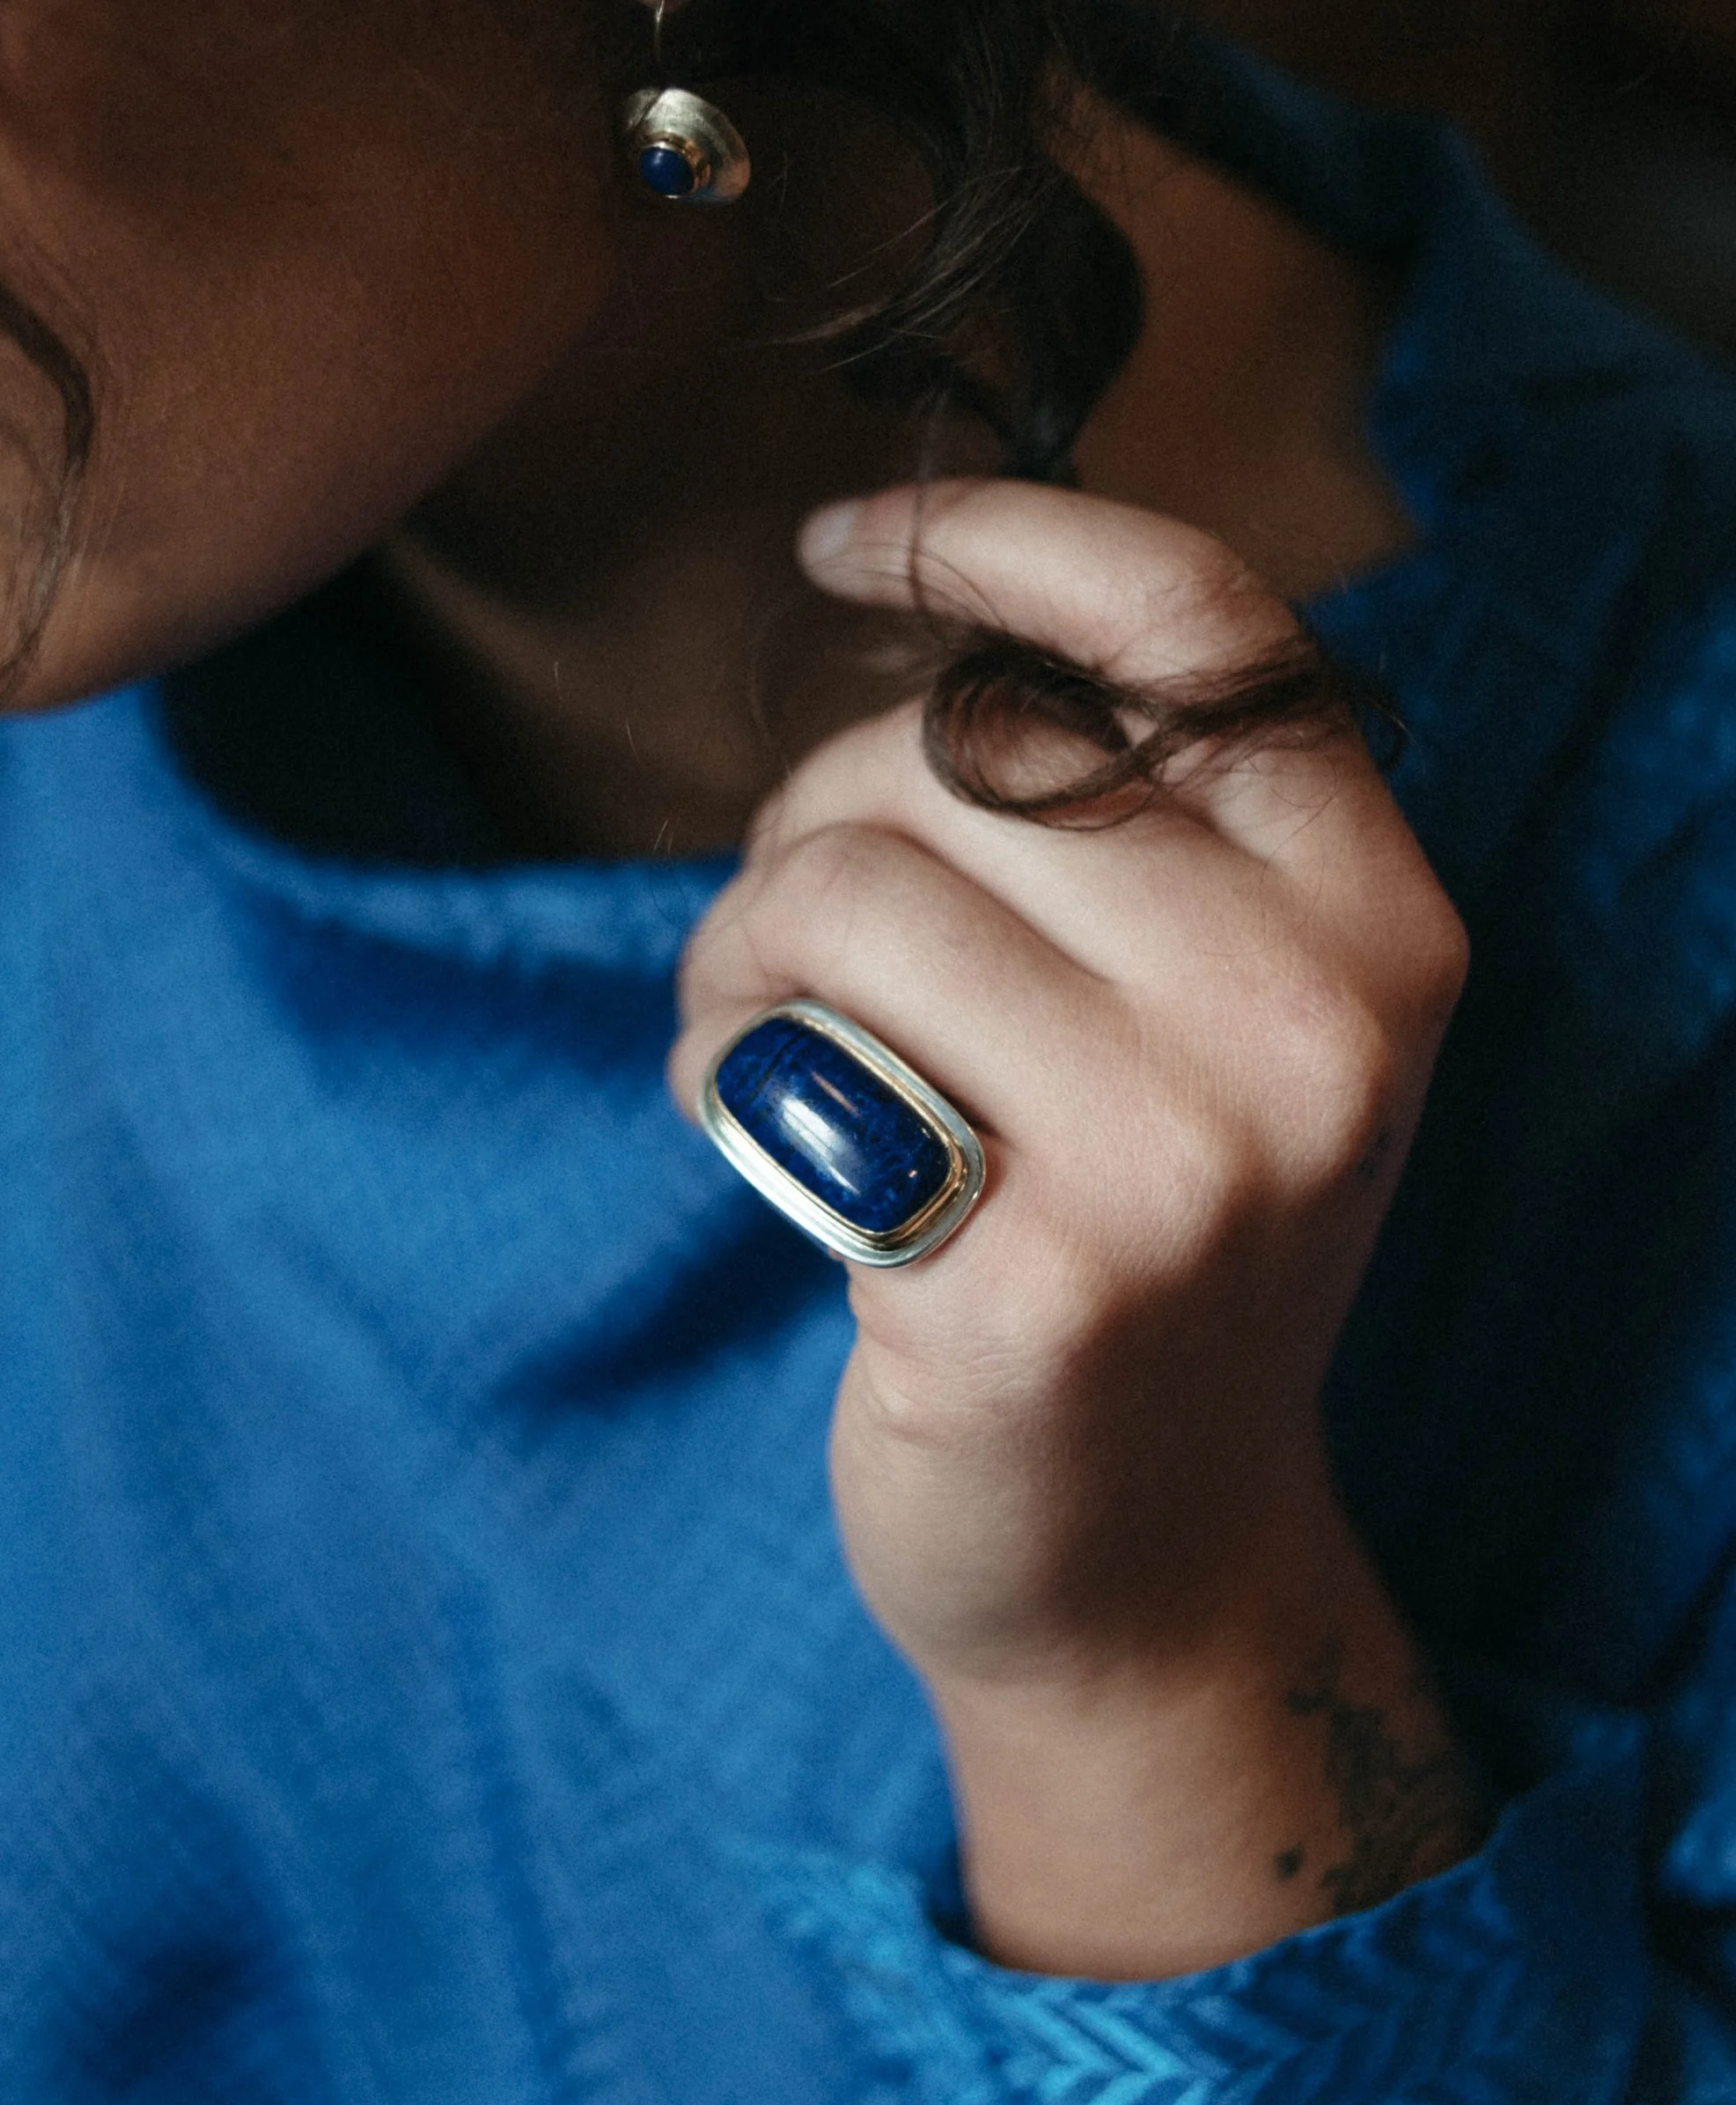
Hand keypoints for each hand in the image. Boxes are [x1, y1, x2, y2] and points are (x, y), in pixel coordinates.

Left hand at [669, 480, 1481, 1975]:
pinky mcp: (1031, 1285)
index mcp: (1380, 921)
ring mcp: (1188, 1163)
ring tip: (755, 1037)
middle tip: (784, 940)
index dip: (996, 537)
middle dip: (810, 814)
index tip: (842, 546)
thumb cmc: (1139, 1247)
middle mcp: (1316, 1024)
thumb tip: (919, 621)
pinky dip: (723, 1058)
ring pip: (847, 874)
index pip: (1197, 621)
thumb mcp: (1221, 1024)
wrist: (1149, 1567)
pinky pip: (787, 1045)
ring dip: (738, 941)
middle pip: (961, 746)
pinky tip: (749, 1126)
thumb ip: (1130, 835)